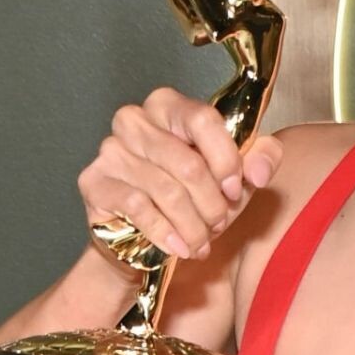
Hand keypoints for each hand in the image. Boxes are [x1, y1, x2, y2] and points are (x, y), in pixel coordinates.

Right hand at [78, 87, 283, 262]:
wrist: (142, 238)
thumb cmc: (190, 198)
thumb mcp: (234, 176)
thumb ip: (260, 159)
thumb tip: (259, 170)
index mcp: (170, 106)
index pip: (203, 120)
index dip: (226, 160)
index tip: (235, 190)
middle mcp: (135, 120)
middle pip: (188, 164)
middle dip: (212, 204)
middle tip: (219, 224)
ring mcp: (110, 150)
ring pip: (167, 191)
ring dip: (193, 225)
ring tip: (201, 242)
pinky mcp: (94, 182)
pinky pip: (139, 208)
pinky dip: (166, 234)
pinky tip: (178, 247)